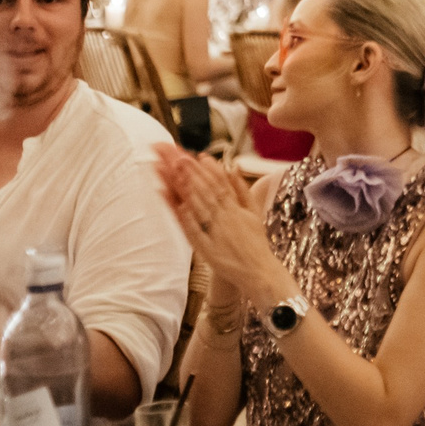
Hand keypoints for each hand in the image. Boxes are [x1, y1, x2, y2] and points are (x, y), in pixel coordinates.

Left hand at [156, 145, 285, 307]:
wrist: (259, 271)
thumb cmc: (256, 242)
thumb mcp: (254, 211)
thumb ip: (242, 189)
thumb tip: (232, 167)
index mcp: (235, 207)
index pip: (218, 182)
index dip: (204, 167)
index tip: (192, 154)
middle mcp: (224, 216)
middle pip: (202, 189)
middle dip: (186, 170)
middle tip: (171, 153)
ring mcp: (213, 231)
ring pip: (195, 204)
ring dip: (179, 185)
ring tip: (165, 168)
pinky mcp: (205, 248)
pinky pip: (191, 229)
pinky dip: (182, 214)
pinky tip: (171, 200)